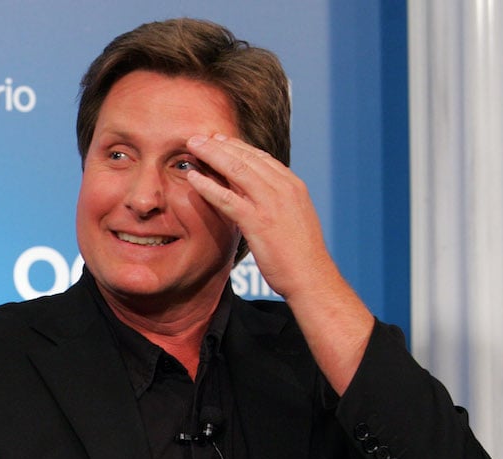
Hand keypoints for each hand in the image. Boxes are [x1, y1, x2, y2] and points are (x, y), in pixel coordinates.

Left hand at [184, 132, 373, 392]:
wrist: (311, 277)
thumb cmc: (300, 254)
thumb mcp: (291, 218)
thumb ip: (275, 202)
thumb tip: (257, 196)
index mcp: (293, 185)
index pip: (261, 158)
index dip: (237, 147)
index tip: (218, 139)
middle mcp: (284, 188)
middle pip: (247, 157)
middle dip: (220, 144)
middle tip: (197, 136)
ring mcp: (272, 203)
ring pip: (237, 170)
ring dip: (211, 156)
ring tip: (191, 147)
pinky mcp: (259, 222)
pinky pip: (228, 198)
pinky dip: (208, 185)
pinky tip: (192, 178)